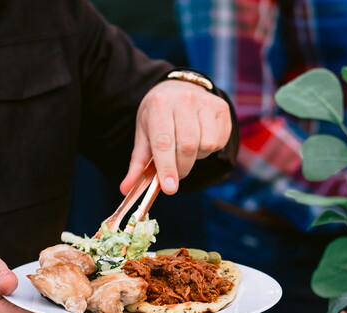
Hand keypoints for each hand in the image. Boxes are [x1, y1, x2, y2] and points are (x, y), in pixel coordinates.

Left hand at [120, 79, 232, 195]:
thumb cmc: (159, 117)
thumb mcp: (144, 135)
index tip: (169, 188)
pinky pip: (218, 141)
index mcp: (160, 104)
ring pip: (205, 145)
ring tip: (186, 149)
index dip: (167, 168)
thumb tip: (126, 189)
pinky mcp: (221, 108)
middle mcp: (184, 99)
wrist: (178, 90)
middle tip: (175, 175)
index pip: (163, 142)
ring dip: (196, 157)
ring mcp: (205, 102)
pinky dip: (208, 149)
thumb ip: (137, 164)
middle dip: (181, 168)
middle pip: (187, 146)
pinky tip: (200, 139)